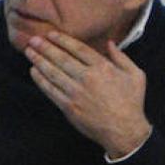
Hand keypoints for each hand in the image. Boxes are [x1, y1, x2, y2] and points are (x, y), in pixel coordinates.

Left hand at [25, 33, 151, 157]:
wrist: (124, 130)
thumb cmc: (131, 102)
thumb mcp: (135, 75)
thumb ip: (122, 57)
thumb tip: (110, 43)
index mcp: (103, 68)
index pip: (78, 49)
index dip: (62, 40)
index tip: (50, 34)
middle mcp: (87, 78)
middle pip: (61, 58)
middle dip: (45, 47)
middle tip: (33, 39)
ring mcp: (76, 93)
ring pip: (53, 73)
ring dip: (39, 61)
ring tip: (29, 52)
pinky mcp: (69, 106)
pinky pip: (50, 90)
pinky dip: (40, 80)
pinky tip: (33, 71)